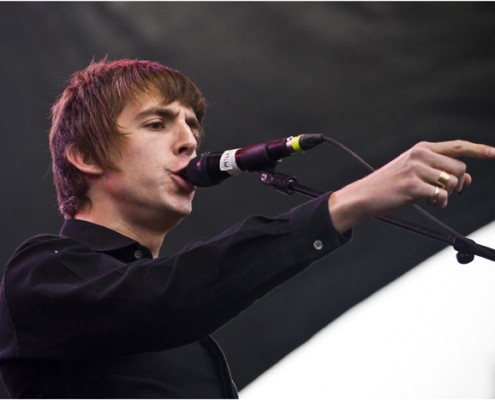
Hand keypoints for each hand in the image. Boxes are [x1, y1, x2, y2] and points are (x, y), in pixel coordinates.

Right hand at [329, 140, 494, 233]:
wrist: (363, 195)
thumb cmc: (389, 186)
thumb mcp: (415, 174)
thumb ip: (440, 172)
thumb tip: (468, 180)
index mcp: (421, 148)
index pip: (457, 146)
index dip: (479, 150)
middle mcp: (420, 155)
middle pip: (460, 169)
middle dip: (457, 184)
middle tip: (442, 192)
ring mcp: (416, 169)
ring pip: (453, 183)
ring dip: (447, 195)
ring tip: (431, 198)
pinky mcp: (413, 185)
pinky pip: (442, 196)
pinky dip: (440, 203)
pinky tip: (428, 203)